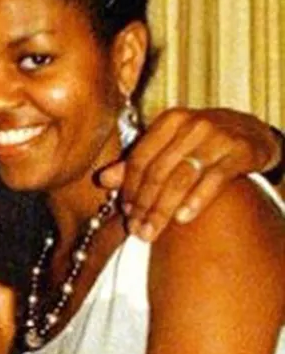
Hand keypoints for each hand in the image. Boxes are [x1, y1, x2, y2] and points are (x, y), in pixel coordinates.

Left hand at [97, 108, 281, 240]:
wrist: (251, 132)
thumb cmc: (201, 142)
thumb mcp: (169, 146)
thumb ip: (137, 163)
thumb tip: (102, 180)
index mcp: (168, 122)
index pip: (140, 159)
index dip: (129, 188)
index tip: (125, 214)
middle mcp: (191, 125)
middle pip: (158, 171)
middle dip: (143, 205)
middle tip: (136, 230)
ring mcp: (216, 137)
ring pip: (181, 178)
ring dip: (162, 209)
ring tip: (151, 232)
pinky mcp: (239, 152)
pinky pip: (213, 180)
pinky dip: (195, 200)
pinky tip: (182, 219)